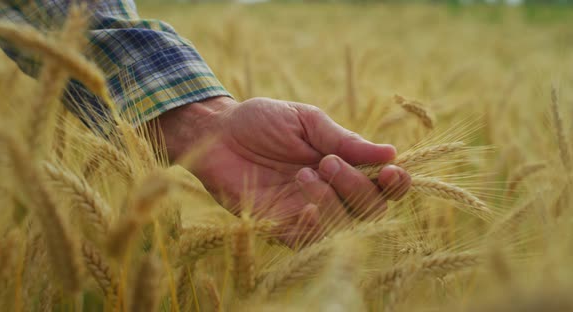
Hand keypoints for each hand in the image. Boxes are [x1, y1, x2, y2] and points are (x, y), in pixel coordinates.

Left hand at [155, 96, 410, 246]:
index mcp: (343, 165)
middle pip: (370, 210)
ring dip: (334, 203)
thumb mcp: (306, 121)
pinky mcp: (280, 227)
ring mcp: (307, 212)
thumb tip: (390, 153)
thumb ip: (343, 140)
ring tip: (305, 173)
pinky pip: (308, 243)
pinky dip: (314, 227)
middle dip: (357, 188)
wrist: (216, 134)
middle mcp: (331, 193)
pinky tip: (307, 207)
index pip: (382, 187)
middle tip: (327, 161)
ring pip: (343, 228)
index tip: (389, 171)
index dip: (394, 184)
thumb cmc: (262, 122)